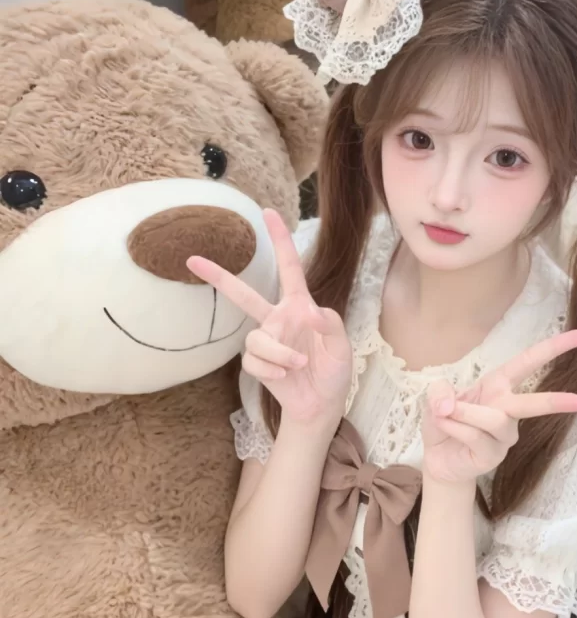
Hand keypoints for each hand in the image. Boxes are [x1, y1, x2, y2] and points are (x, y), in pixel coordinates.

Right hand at [186, 209, 351, 426]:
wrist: (321, 405)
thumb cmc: (334, 371)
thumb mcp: (343, 346)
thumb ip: (332, 325)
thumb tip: (311, 312)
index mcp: (300, 306)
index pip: (289, 268)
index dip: (280, 240)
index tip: (268, 213)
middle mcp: (278, 319)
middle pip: (244, 294)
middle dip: (219, 277)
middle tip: (192, 260)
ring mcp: (266, 341)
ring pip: (257, 339)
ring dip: (279, 353)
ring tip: (298, 364)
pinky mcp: (257, 364)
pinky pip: (255, 361)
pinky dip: (273, 369)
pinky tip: (285, 375)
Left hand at [421, 329, 576, 484]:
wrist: (437, 460)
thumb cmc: (443, 421)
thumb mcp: (435, 398)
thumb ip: (439, 391)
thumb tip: (449, 402)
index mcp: (499, 386)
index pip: (529, 362)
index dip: (555, 347)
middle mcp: (507, 410)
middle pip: (533, 402)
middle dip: (555, 401)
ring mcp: (504, 436)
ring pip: (493, 419)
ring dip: (465, 413)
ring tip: (444, 413)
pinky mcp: (493, 456)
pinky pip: (476, 436)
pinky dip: (454, 427)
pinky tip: (444, 428)